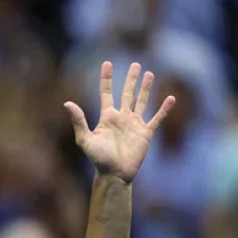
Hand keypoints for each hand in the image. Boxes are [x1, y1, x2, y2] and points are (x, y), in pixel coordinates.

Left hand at [65, 61, 174, 182]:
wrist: (114, 174)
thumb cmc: (98, 158)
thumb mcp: (85, 139)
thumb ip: (79, 121)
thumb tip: (67, 103)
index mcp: (107, 117)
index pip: (106, 92)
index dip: (106, 78)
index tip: (107, 63)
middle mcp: (121, 117)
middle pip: (127, 93)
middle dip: (130, 79)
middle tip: (135, 64)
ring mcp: (134, 124)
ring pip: (142, 101)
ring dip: (146, 88)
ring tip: (149, 74)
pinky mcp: (146, 133)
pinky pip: (157, 118)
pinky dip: (164, 109)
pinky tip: (170, 99)